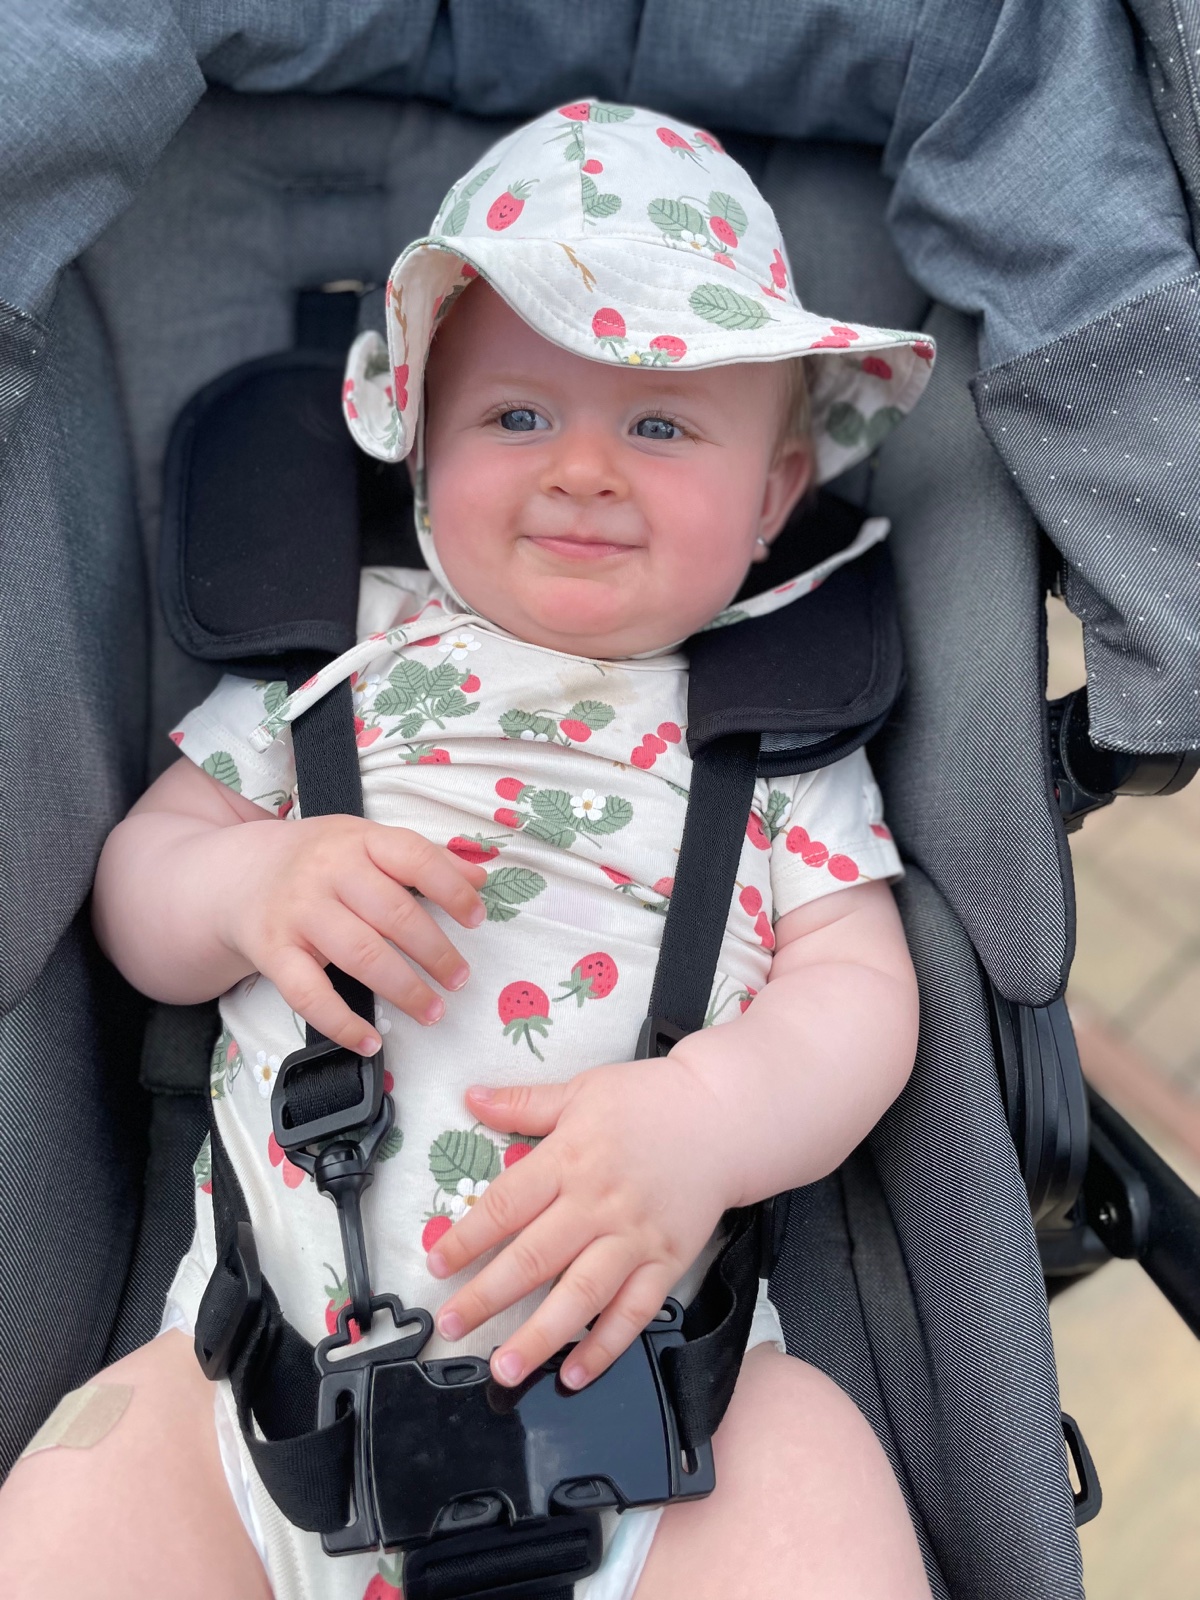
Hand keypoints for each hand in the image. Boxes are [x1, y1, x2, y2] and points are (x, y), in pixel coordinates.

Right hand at [218, 815, 485, 1051]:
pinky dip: (342, 1023)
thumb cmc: (320, 862)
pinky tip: (371, 1040)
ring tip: (433, 1010)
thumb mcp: (367, 842)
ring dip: (404, 989)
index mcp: (358, 840)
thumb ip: (423, 859)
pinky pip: (309, 994)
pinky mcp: (272, 952)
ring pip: (360, 955)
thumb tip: (480, 878)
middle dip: (435, 952)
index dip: (452, 889)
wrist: (240, 874)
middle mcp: (327, 873)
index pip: (414, 857)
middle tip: (459, 979)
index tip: (477, 919)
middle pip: (393, 914)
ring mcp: (298, 913)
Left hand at [426, 1056, 738, 1388]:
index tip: (436, 1265)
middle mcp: (598, 1203)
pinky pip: (635, 1312)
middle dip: (487, 1297)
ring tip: (505, 1367)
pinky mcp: (667, 1261)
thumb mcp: (581, 1090)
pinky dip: (606, 1346)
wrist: (723, 1116)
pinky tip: (576, 1372)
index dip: (467, 1239)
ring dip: (540, 1336)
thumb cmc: (650, 1101)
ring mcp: (634, 1237)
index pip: (506, 1205)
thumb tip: (472, 1097)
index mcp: (569, 1159)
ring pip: (581, 1295)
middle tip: (451, 1326)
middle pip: (534, 1257)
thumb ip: (524, 1102)